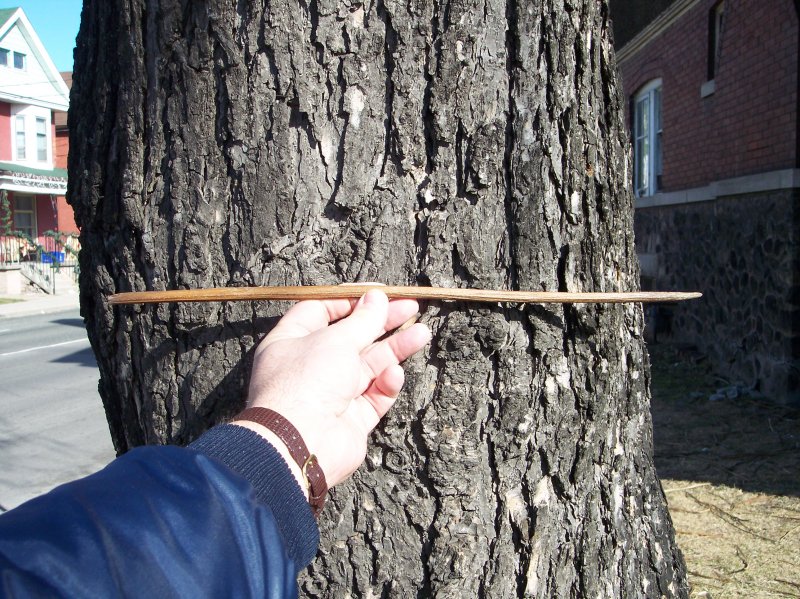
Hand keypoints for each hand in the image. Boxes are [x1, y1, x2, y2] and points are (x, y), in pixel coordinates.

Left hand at [233, 289, 430, 490]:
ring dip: (394, 349)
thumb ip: (362, 320)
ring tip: (422, 333)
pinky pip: (373, 395)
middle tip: (411, 307)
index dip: (350, 300)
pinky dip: (385, 384)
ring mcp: (332, 393)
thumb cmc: (307, 382)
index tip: (378, 292)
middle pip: (352, 337)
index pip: (321, 311)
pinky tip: (394, 374)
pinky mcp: (351, 418)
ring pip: (369, 366)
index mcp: (292, 341)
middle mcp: (311, 366)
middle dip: (382, 322)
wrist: (301, 444)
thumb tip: (377, 298)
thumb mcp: (336, 340)